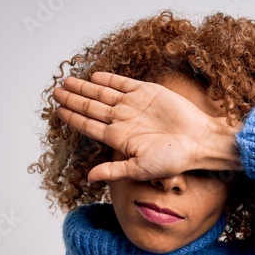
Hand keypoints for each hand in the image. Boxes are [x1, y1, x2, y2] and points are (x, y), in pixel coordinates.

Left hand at [53, 72, 239, 182]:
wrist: (198, 141)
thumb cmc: (173, 159)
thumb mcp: (139, 169)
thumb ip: (113, 171)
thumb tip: (88, 178)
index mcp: (118, 138)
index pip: (88, 125)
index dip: (72, 117)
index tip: (58, 110)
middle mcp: (123, 120)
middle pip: (91, 106)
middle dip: (72, 98)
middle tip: (56, 91)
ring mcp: (134, 105)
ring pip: (102, 93)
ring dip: (84, 87)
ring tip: (67, 81)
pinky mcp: (147, 92)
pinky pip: (123, 83)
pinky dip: (108, 79)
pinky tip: (93, 76)